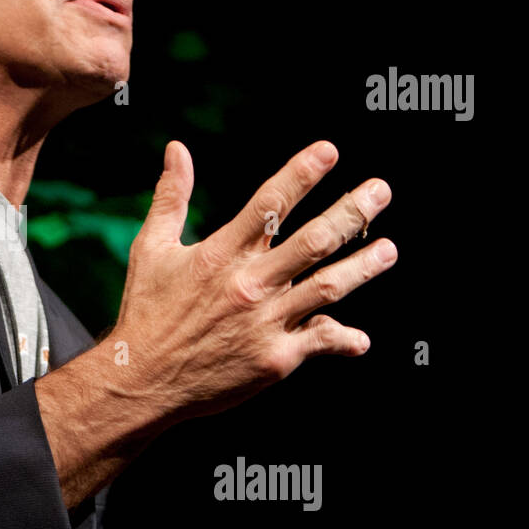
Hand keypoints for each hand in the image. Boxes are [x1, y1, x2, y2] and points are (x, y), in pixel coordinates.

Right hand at [112, 139, 394, 425]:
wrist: (140, 380)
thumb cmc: (146, 311)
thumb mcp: (150, 249)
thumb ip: (171, 197)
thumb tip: (177, 148)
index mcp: (220, 254)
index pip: (268, 204)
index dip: (301, 175)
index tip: (330, 151)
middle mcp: (248, 284)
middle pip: (313, 240)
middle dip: (351, 212)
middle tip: (380, 191)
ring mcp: (265, 322)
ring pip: (327, 287)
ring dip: (363, 266)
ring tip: (389, 249)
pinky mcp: (274, 359)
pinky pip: (320, 342)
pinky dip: (344, 339)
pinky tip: (361, 339)